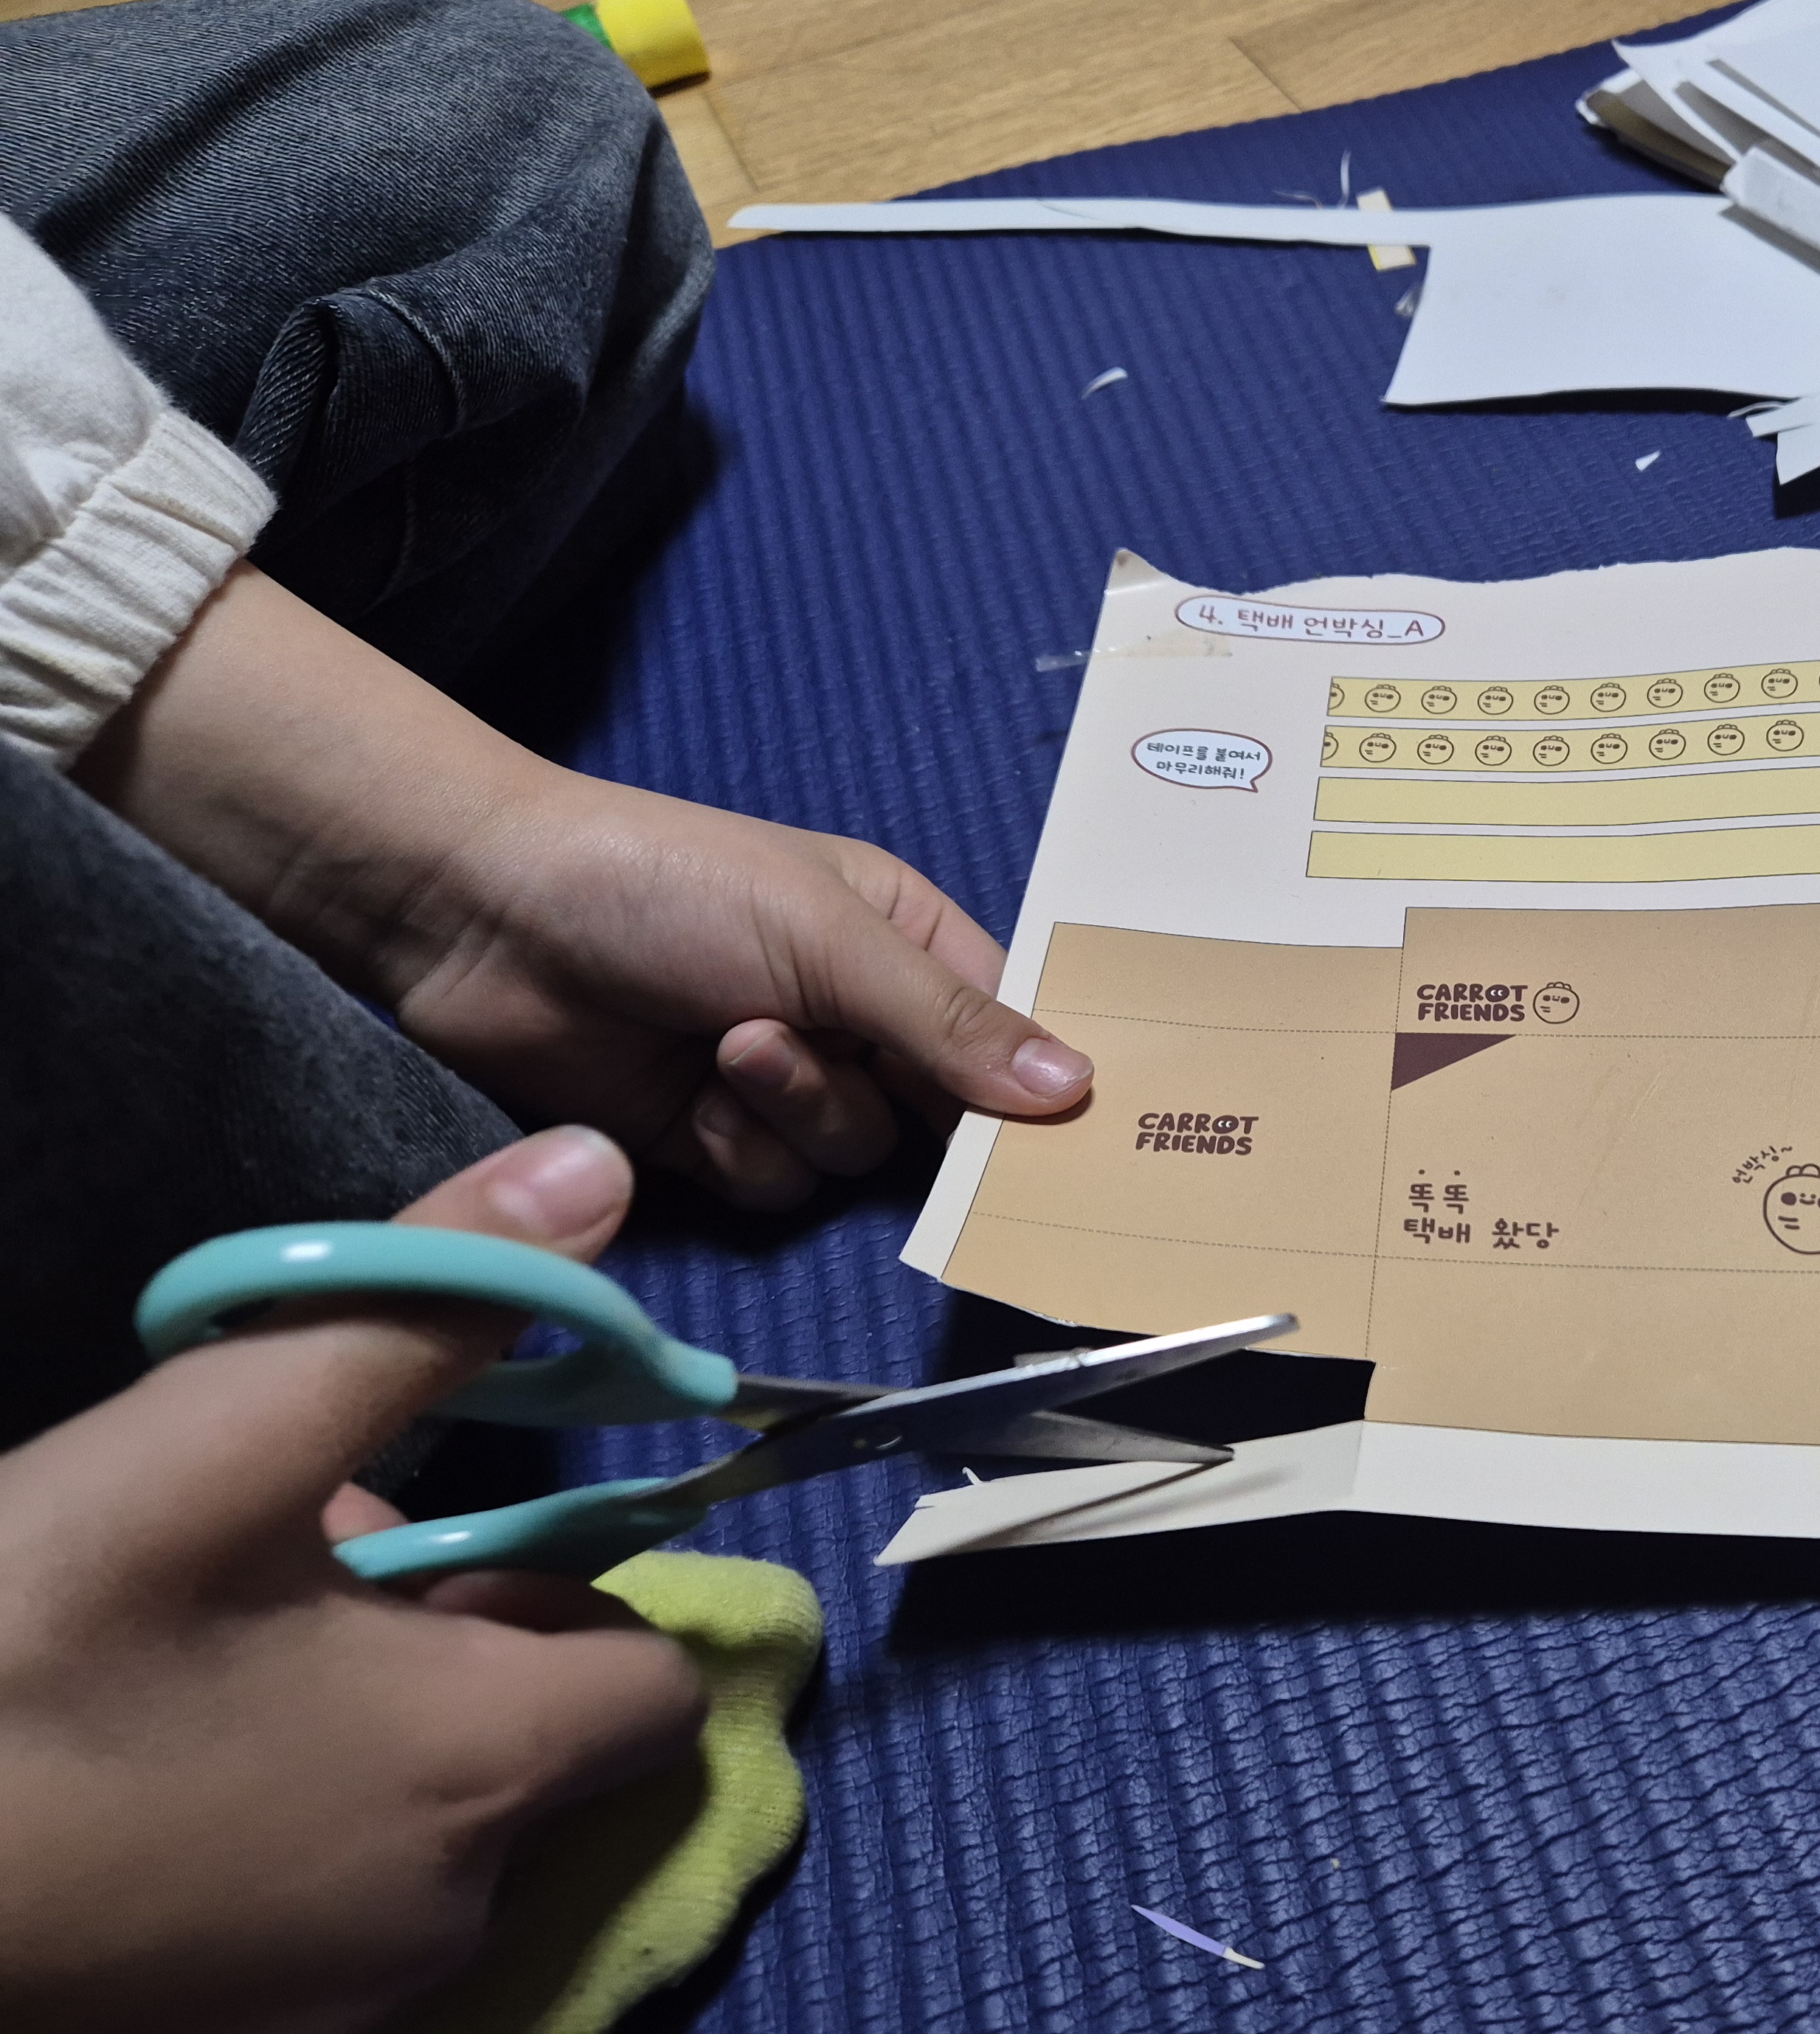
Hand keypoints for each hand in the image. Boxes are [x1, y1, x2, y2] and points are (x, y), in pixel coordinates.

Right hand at [0, 1128, 705, 2033]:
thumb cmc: (11, 1652)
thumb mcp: (214, 1445)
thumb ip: (420, 1304)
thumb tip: (595, 1168)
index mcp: (483, 1773)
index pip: (659, 1685)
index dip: (586, 1592)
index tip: (471, 1537)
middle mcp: (446, 1911)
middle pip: (541, 1747)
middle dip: (458, 1643)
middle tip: (303, 1566)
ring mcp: (333, 1999)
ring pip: (427, 1817)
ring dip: (368, 1720)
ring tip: (210, 1644)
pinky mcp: (231, 2029)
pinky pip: (329, 1893)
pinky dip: (296, 1813)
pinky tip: (163, 1745)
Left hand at [369, 772, 1087, 1209]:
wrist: (486, 919)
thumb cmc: (669, 888)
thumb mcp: (825, 936)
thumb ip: (948, 1020)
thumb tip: (1076, 1088)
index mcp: (905, 940)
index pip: (1010, 1029)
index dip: (1039, 1080)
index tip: (1074, 1131)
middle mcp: (859, 1017)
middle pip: (946, 1113)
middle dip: (904, 1103)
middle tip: (872, 1081)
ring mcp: (788, 1083)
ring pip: (858, 1157)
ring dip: (801, 1112)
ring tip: (732, 1045)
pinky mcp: (715, 1142)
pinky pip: (778, 1187)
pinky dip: (739, 1151)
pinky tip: (690, 1099)